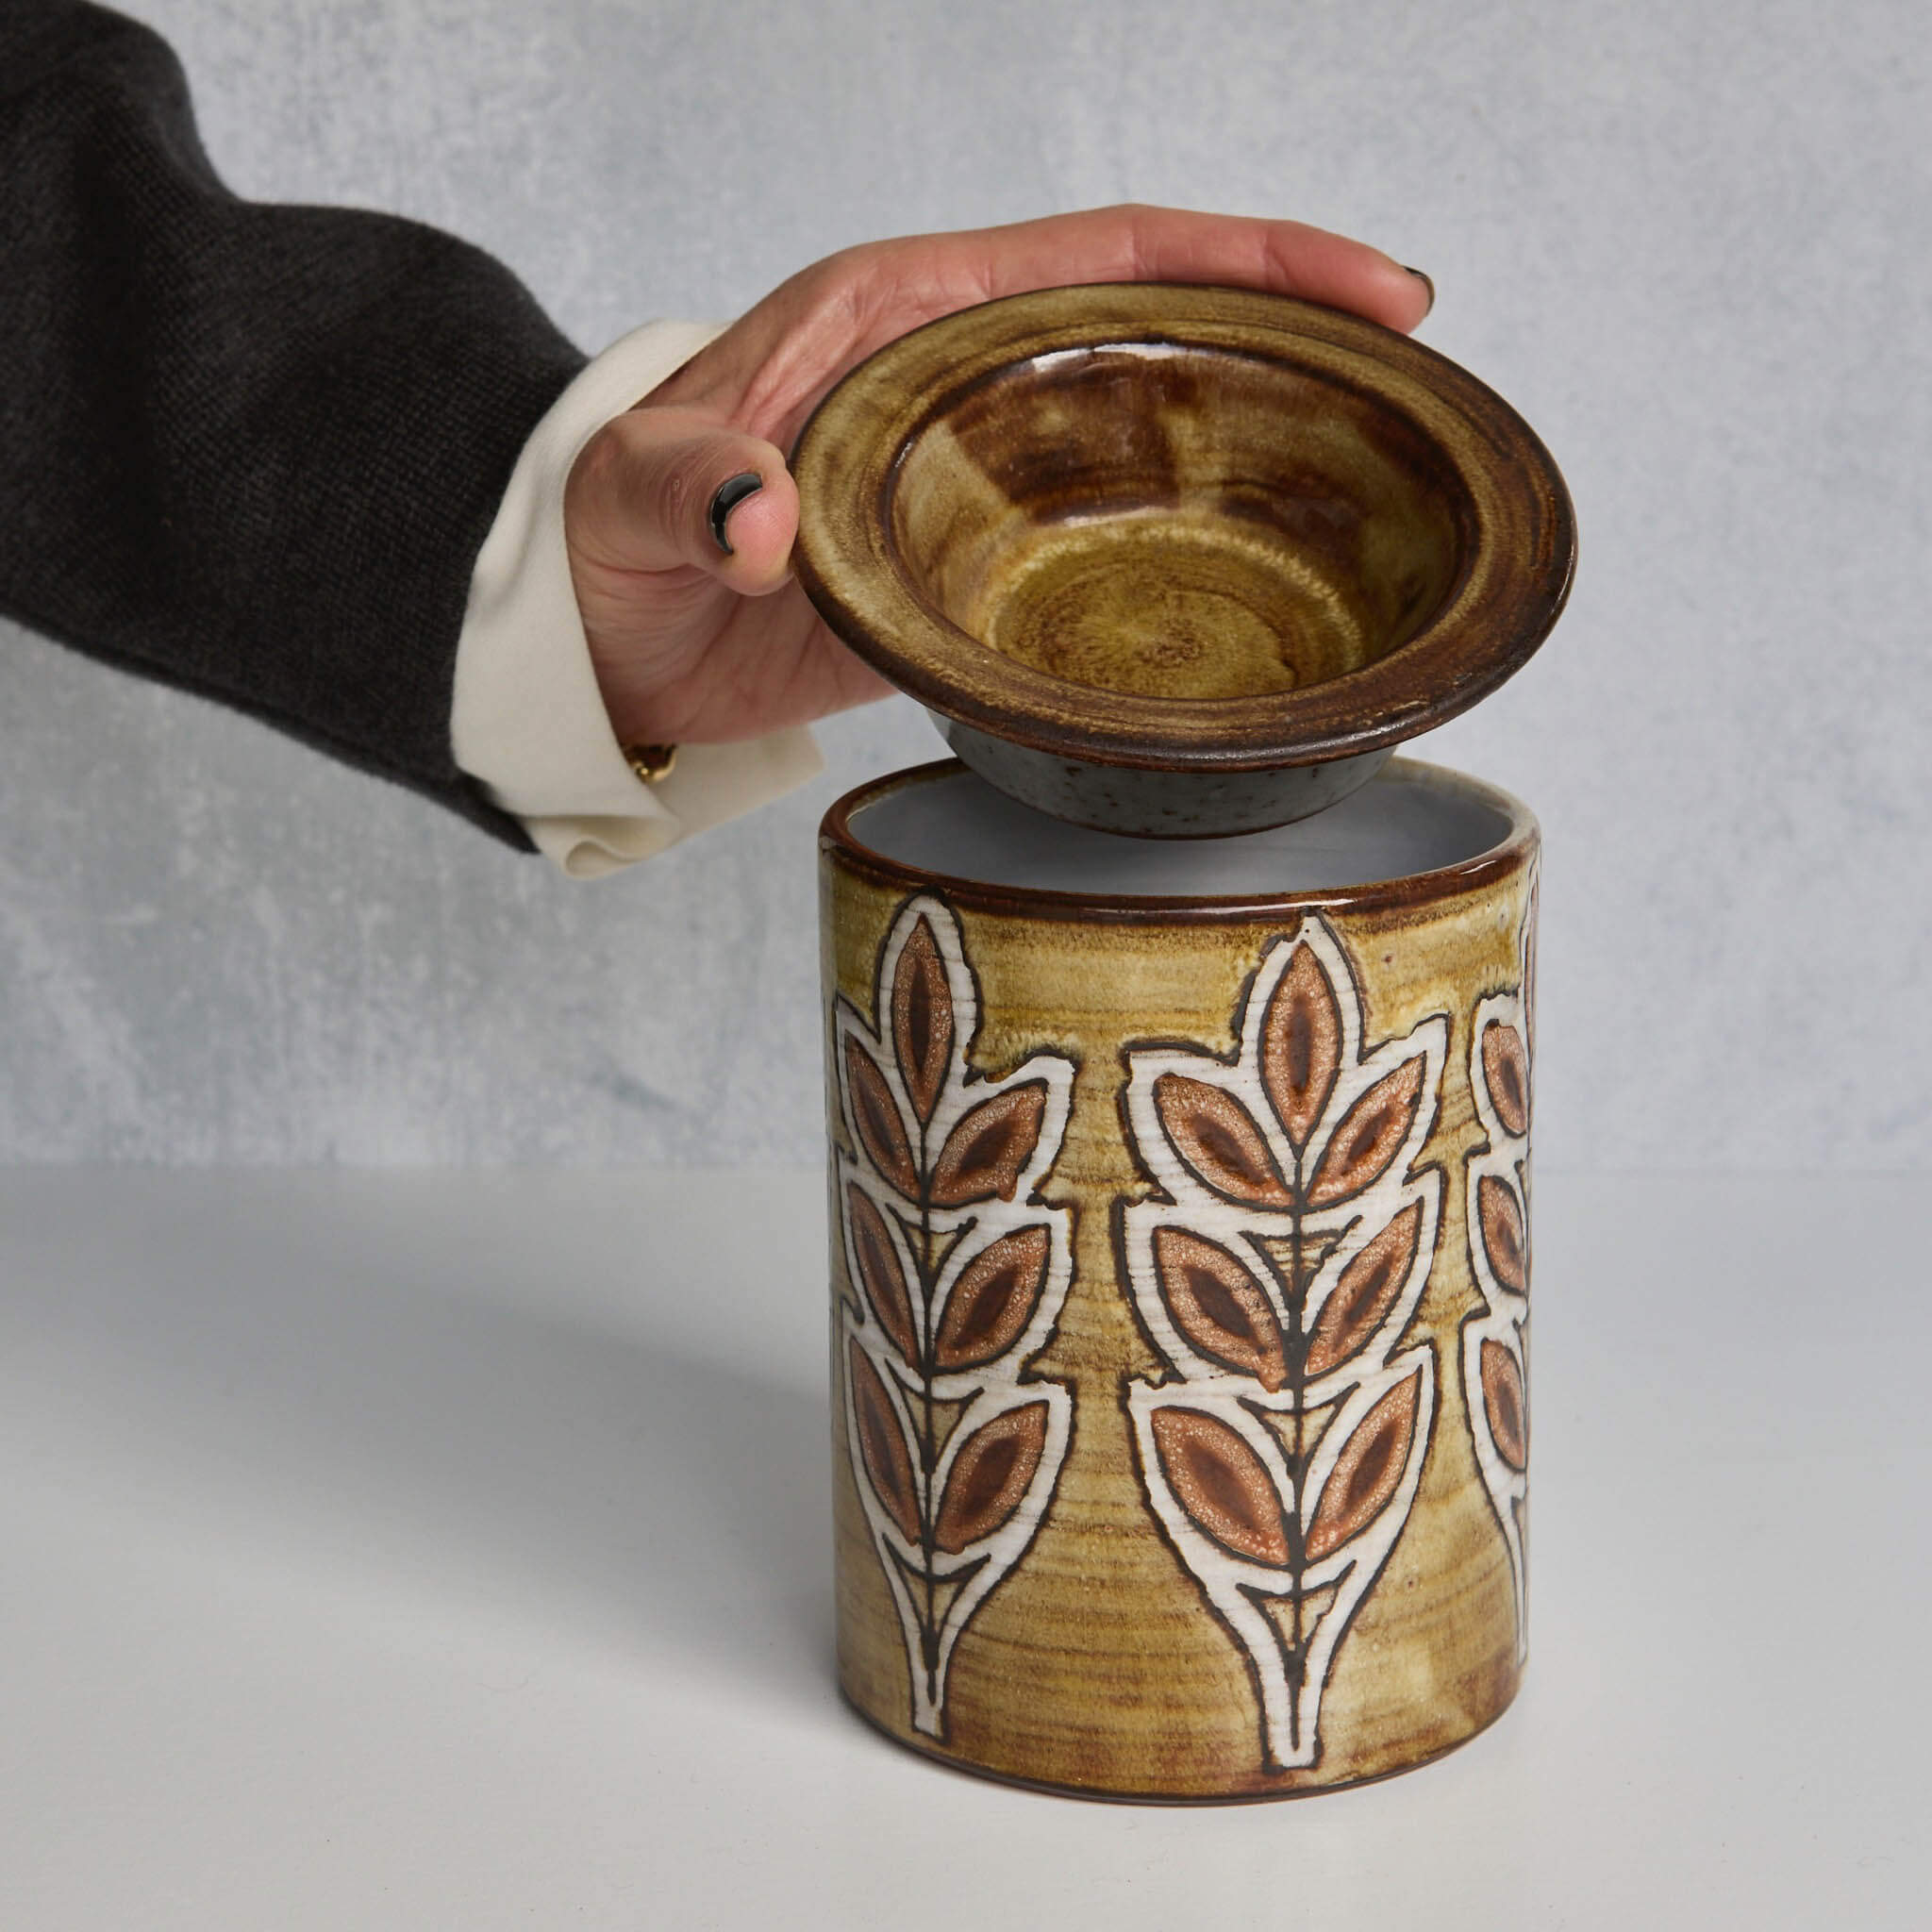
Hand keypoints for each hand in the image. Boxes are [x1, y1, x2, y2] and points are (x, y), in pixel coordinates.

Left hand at [563, 206, 1432, 748]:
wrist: (592, 641)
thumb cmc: (605, 540)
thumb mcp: (627, 497)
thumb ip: (683, 485)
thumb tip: (761, 518)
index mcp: (900, 318)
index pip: (1102, 254)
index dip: (1241, 257)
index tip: (1360, 288)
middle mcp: (961, 381)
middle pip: (1161, 330)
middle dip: (1291, 334)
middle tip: (1413, 375)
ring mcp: (978, 479)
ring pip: (1148, 437)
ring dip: (1257, 444)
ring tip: (1379, 468)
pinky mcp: (974, 574)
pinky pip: (1103, 551)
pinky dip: (1183, 558)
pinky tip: (1257, 585)